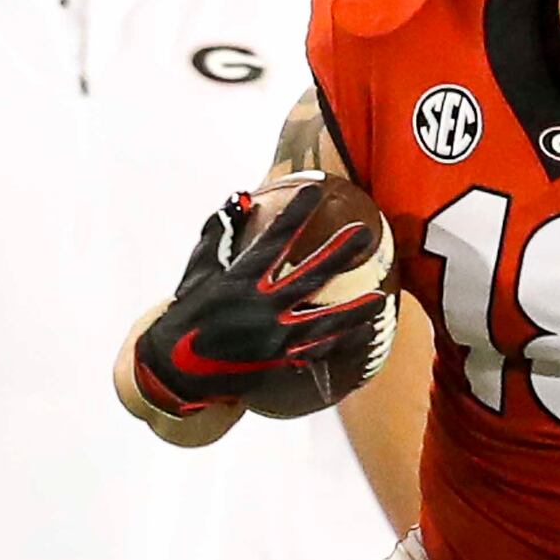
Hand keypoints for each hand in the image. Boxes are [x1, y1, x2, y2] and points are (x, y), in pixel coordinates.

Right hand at [130, 180, 393, 414]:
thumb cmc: (189, 315)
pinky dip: (343, 341)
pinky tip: (365, 332)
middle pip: (308, 277)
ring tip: (381, 298)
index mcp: (239, 281)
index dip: (295, 214)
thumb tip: (235, 199)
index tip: (315, 191)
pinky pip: (318, 350)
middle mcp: (259, 307)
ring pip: (323, 321)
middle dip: (338, 254)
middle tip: (363, 232)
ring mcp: (273, 336)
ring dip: (354, 310)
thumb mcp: (198, 274)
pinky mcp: (279, 360)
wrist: (178, 369)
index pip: (273, 240)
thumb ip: (217, 236)